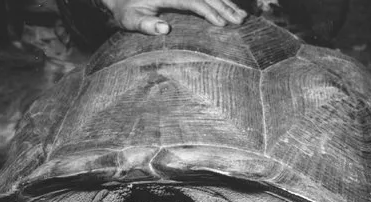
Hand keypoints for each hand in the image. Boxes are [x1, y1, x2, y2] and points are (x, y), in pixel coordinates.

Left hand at [100, 0, 247, 34]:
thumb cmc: (127, 9)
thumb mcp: (130, 19)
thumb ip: (146, 25)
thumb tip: (165, 29)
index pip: (193, 1)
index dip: (209, 11)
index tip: (222, 23)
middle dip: (225, 7)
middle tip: (241, 21)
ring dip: (227, 3)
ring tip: (243, 16)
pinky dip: (220, 1)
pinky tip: (232, 7)